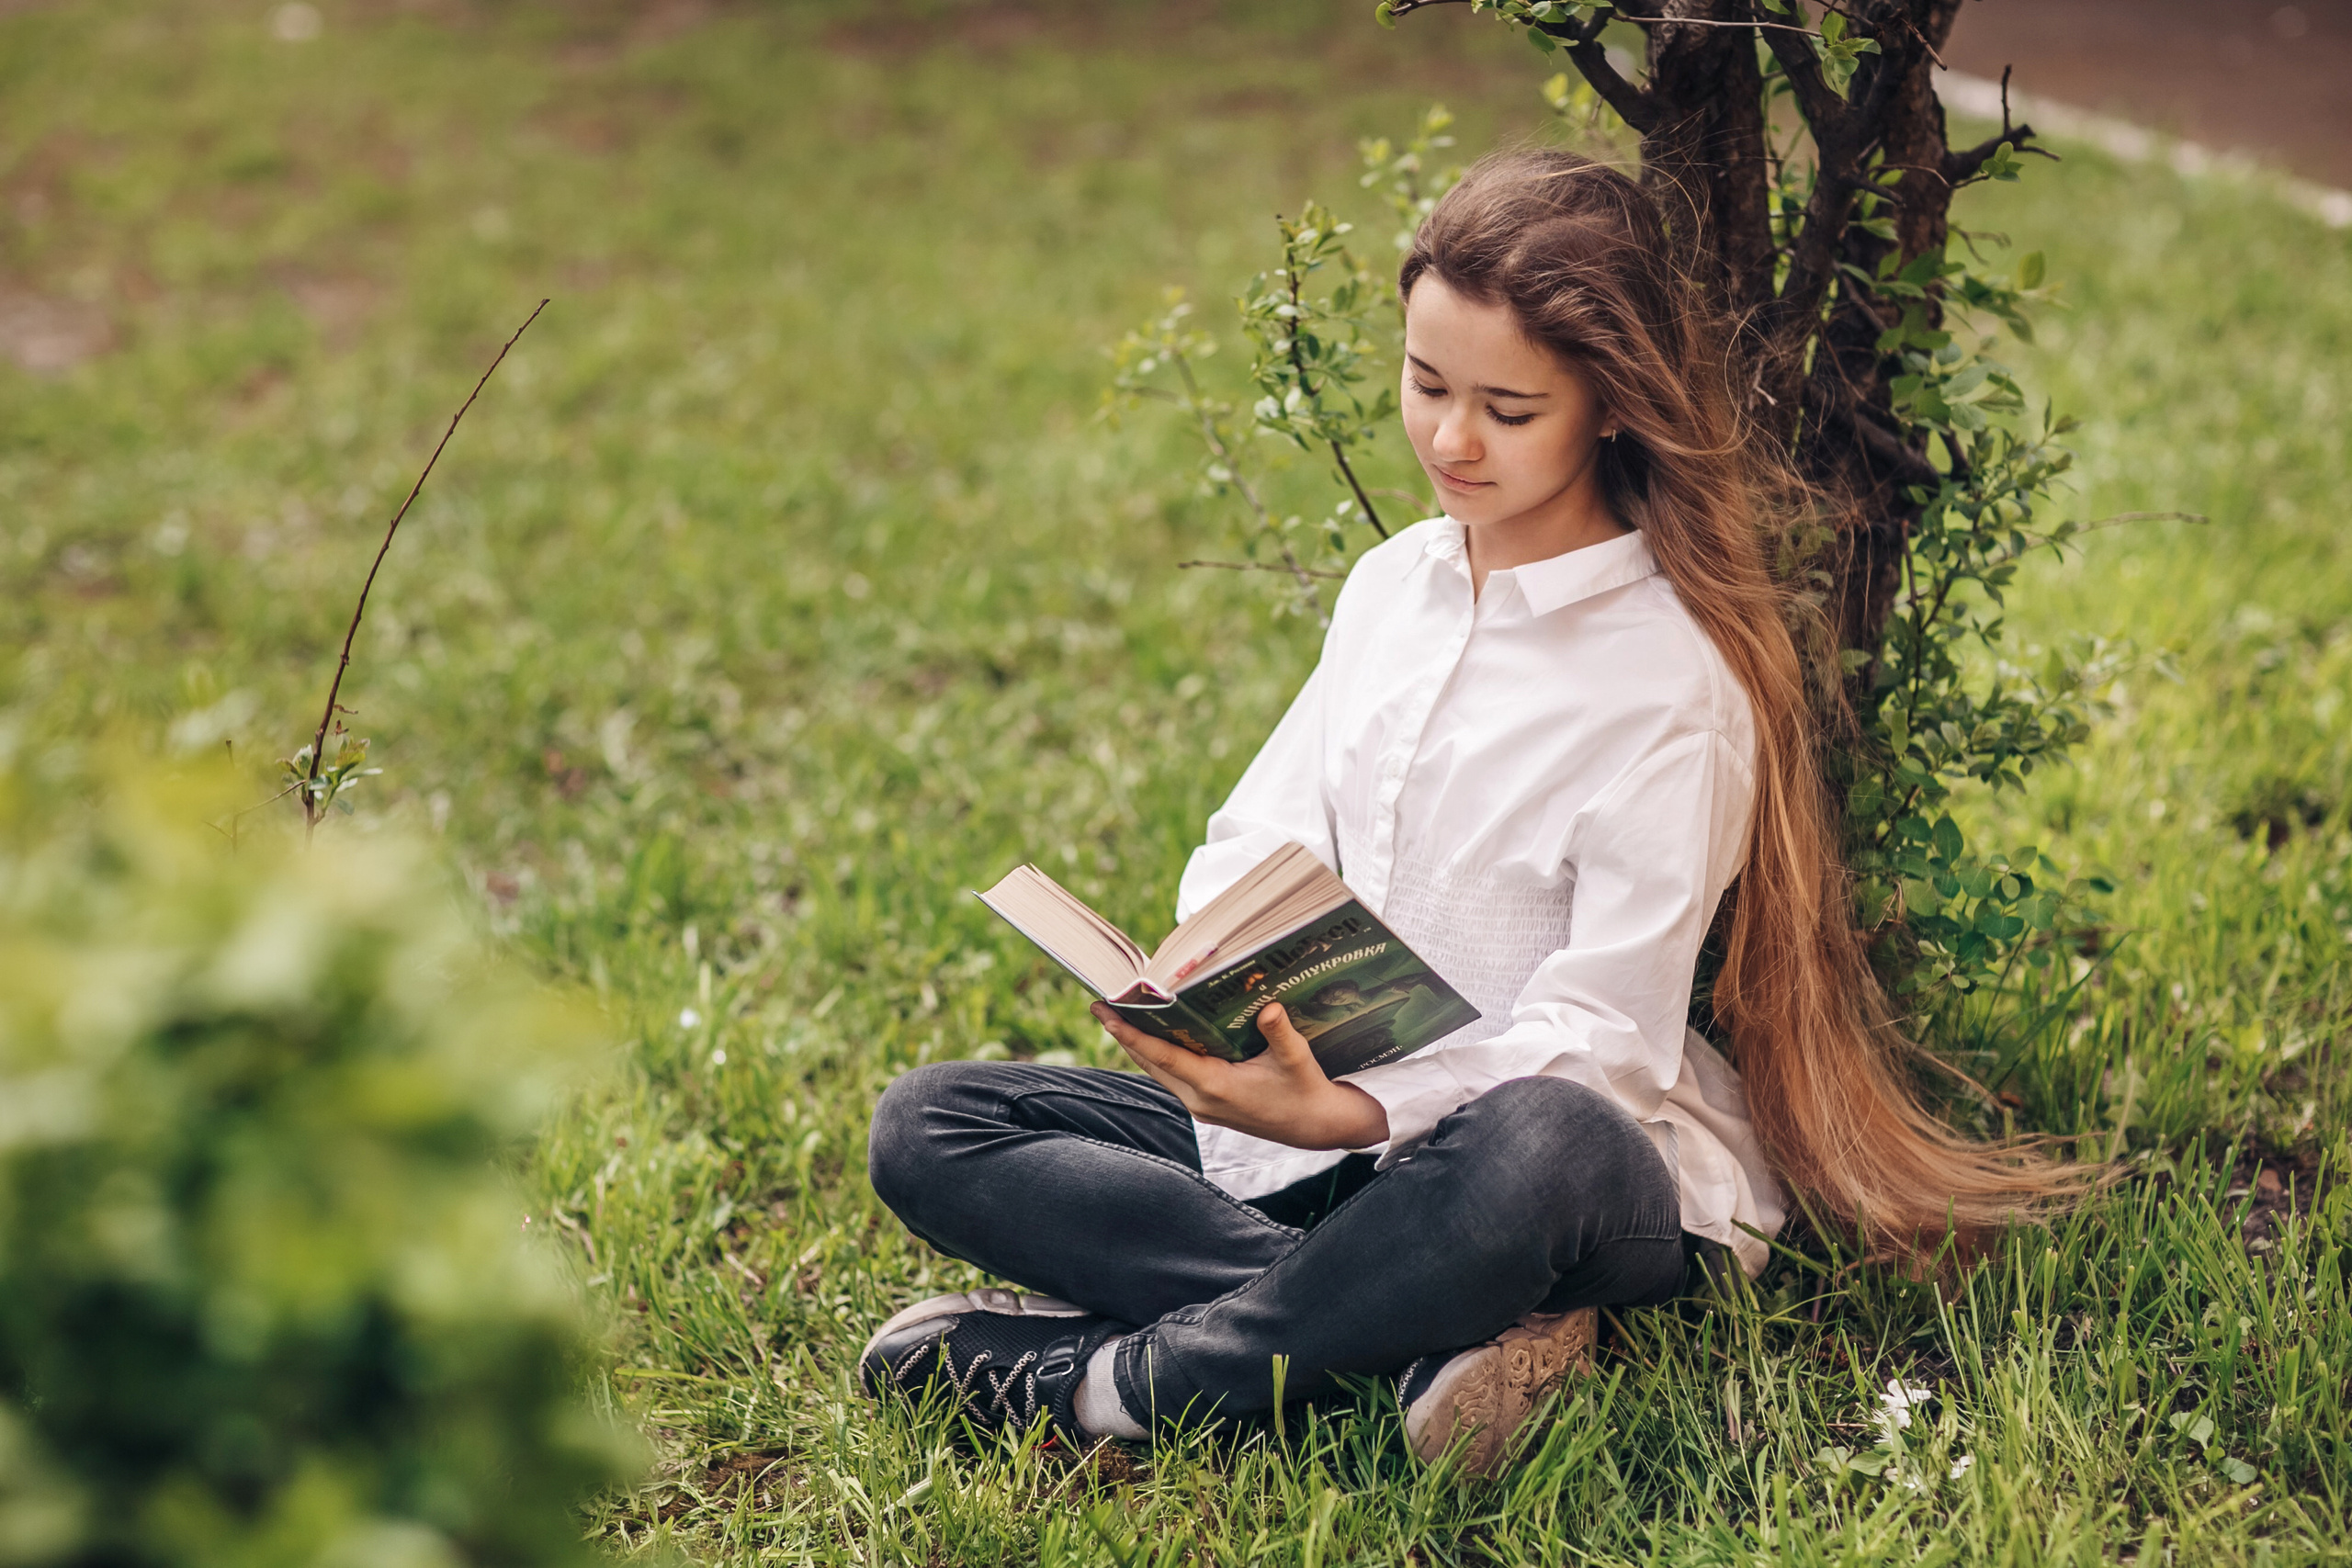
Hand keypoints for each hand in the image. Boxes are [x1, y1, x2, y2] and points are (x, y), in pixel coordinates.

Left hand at [1090, 1001, 1390, 1150]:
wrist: (1315, 1127)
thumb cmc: (1305, 1090)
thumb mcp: (1296, 1059)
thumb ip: (1280, 1032)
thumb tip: (1269, 1006)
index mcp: (1215, 1086)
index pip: (1163, 1056)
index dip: (1131, 1034)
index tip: (1106, 1014)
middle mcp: (1200, 1098)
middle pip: (1150, 1063)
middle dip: (1124, 1034)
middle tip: (1101, 1004)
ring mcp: (1201, 1105)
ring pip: (1158, 1071)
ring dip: (1138, 1045)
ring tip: (1119, 1014)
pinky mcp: (1206, 1106)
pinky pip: (1171, 1077)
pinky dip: (1158, 1055)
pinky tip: (1154, 1035)